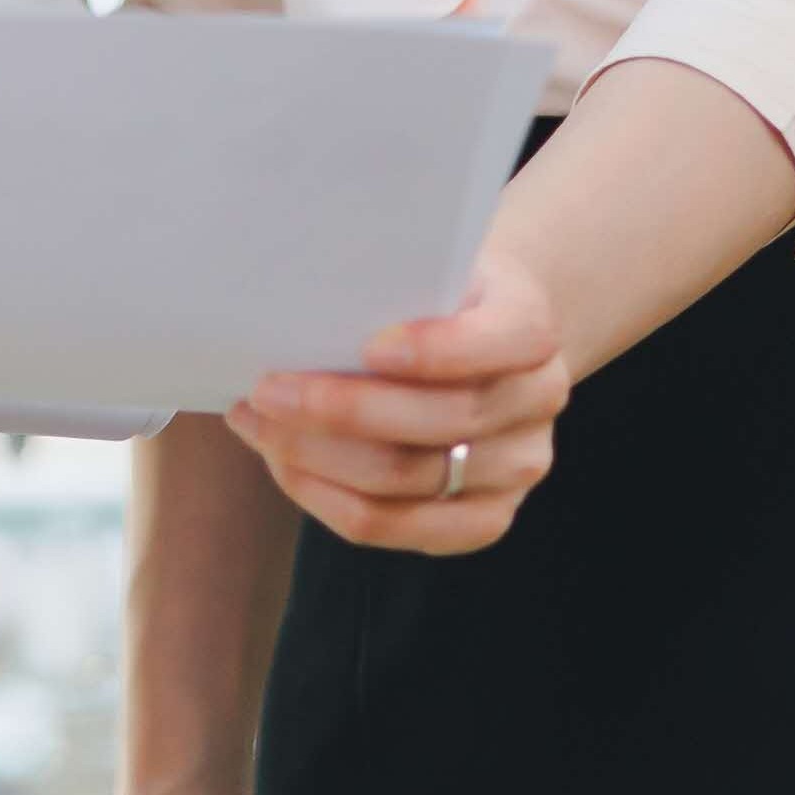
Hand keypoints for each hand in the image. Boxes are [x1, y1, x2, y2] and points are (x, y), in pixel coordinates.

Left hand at [227, 248, 569, 552]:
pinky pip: (398, 526)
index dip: (438, 349)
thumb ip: (383, 285)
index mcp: (530, 327)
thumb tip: (290, 307)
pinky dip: (330, 498)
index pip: (502, 340)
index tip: (367, 347)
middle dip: (342, 409)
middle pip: (442, 420)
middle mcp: (537, 402)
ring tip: (258, 424)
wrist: (480, 333)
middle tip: (266, 389)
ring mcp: (516, 468)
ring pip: (410, 480)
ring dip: (319, 456)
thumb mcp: (423, 268)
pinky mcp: (484, 518)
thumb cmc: (430, 295)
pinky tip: (284, 466)